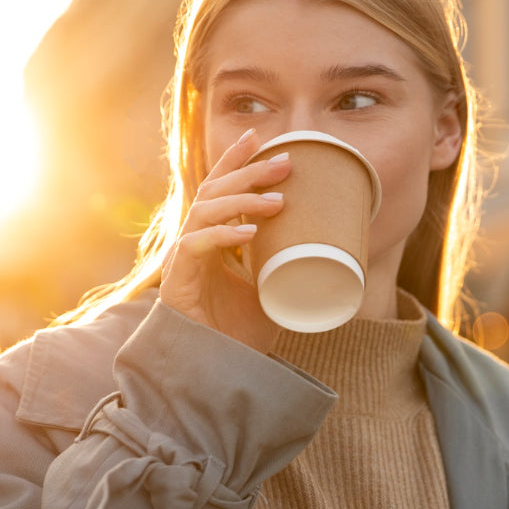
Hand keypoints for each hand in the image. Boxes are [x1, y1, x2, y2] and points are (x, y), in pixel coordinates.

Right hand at [159, 129, 289, 350]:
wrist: (216, 372)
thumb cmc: (239, 333)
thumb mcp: (272, 290)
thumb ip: (287, 267)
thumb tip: (330, 250)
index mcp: (213, 239)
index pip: (220, 188)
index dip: (235, 161)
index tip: (260, 137)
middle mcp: (194, 242)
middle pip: (215, 191)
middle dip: (248, 172)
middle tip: (285, 162)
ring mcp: (183, 260)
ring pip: (205, 212)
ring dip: (242, 201)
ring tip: (277, 201)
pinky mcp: (177, 282)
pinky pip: (197, 247)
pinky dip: (224, 236)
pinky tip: (251, 234)